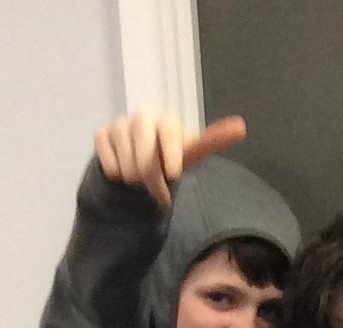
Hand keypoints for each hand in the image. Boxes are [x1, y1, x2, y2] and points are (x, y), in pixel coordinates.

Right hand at [91, 112, 247, 209]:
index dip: (171, 153)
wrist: (137, 162)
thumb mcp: (190, 154)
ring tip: (141, 180)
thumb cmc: (169, 157)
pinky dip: (118, 176)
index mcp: (167, 121)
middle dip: (152, 180)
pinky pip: (109, 166)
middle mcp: (142, 118)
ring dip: (135, 182)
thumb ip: (212, 141)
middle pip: (144, 156)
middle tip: (160, 193)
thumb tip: (241, 126)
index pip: (168, 131)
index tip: (174, 174)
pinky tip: (125, 171)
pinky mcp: (101, 135)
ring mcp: (119, 125)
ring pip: (126, 165)